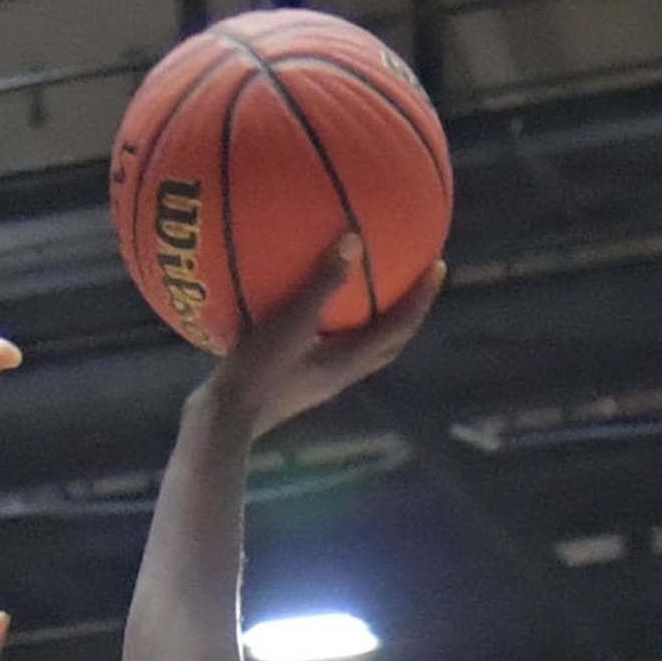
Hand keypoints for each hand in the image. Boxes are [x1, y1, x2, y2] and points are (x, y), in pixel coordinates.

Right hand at [196, 234, 444, 439]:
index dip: (421, 299)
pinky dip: (336, 325)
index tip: (438, 266)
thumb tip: (353, 238)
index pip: (398, 329)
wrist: (222, 422)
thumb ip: (321, 283)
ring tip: (377, 290)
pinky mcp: (296, 381)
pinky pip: (329, 347)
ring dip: (376, 323)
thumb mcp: (289, 322)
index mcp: (348, 363)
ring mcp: (318, 381)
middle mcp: (340, 375)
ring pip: (361, 350)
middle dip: (408, 313)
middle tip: (420, 280)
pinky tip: (315, 305)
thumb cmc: (256, 373)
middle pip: (388, 344)